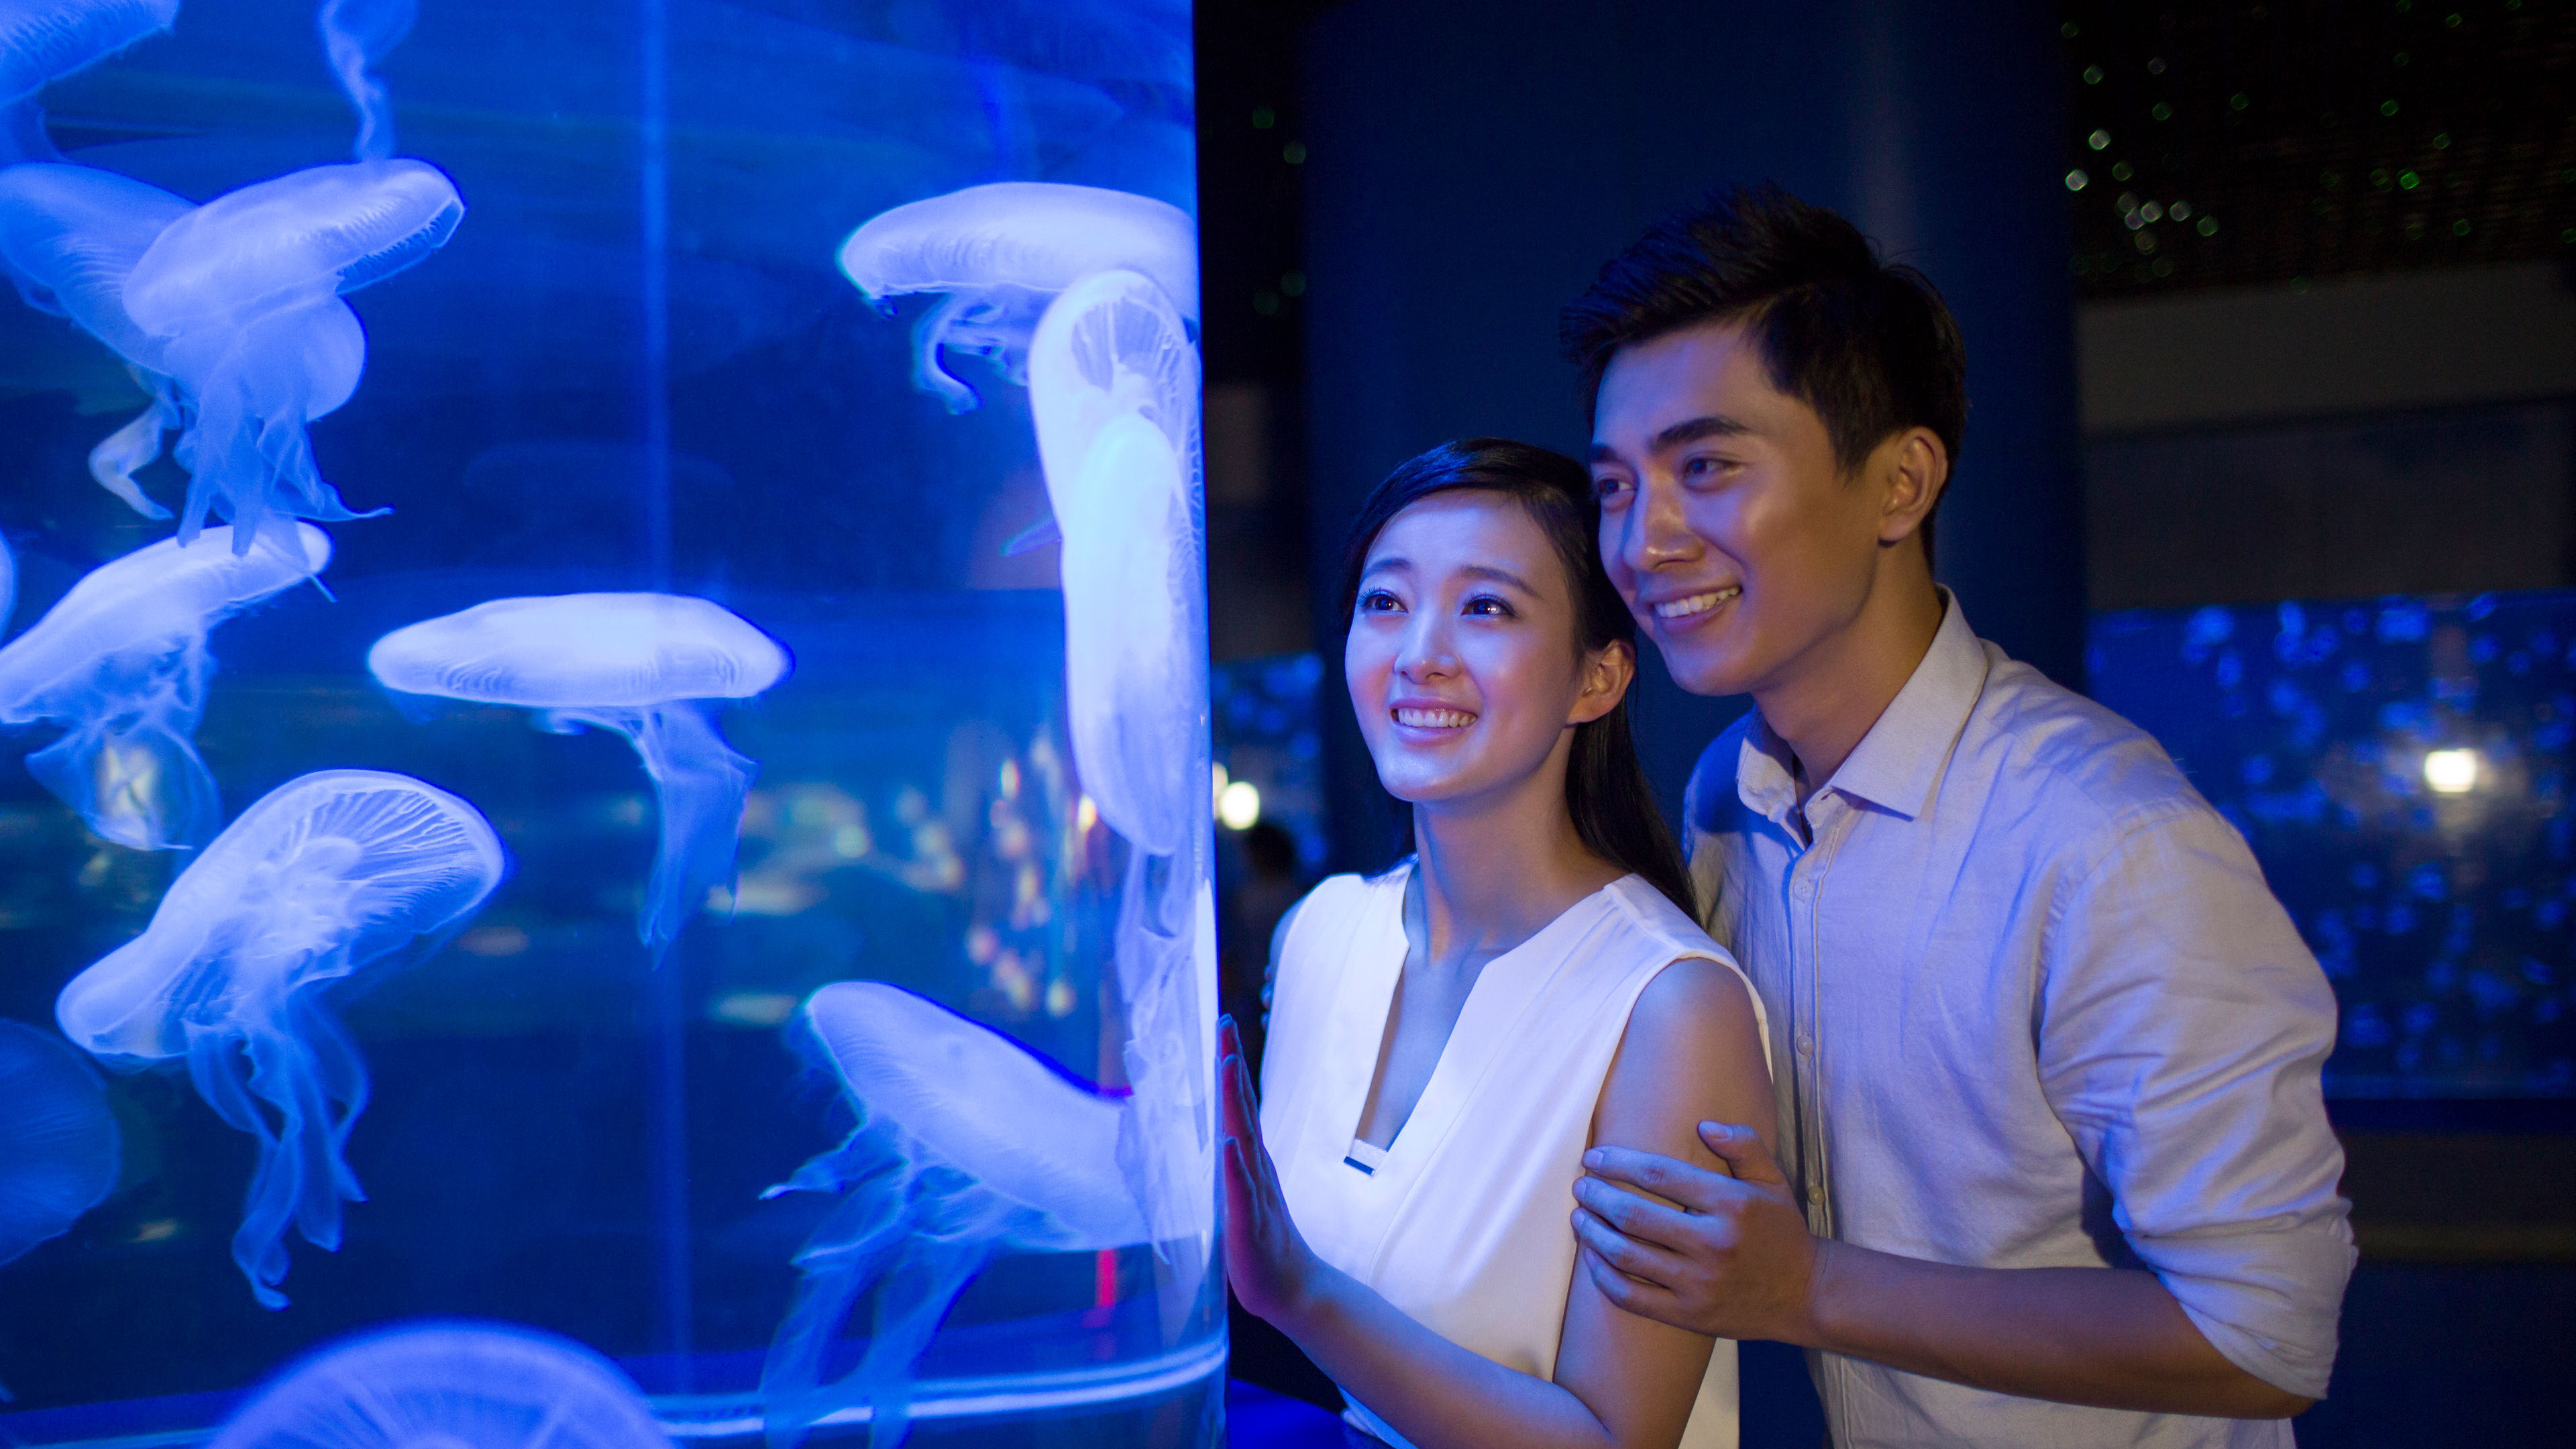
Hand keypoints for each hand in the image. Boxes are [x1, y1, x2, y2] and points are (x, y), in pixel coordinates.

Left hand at [1219, 1015, 1319, 1324]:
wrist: (1292, 1290)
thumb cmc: (1262, 1243)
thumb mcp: (1239, 1196)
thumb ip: (1232, 1166)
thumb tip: (1222, 1134)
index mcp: (1251, 1160)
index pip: (1238, 1104)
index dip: (1230, 1066)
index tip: (1224, 1025)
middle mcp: (1256, 1168)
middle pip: (1242, 1108)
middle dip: (1232, 1065)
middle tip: (1226, 1024)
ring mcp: (1255, 1193)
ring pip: (1244, 1139)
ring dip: (1236, 1102)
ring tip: (1228, 1065)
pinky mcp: (1249, 1224)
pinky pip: (1242, 1191)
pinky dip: (1236, 1166)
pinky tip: (1230, 1143)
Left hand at [1570, 1121, 1825, 1343]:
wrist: (1806, 1295)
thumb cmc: (1782, 1232)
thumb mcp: (1773, 1181)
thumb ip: (1744, 1145)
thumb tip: (1704, 1124)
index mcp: (1731, 1204)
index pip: (1658, 1174)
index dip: (1618, 1162)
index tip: (1594, 1158)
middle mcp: (1713, 1244)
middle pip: (1634, 1215)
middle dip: (1597, 1197)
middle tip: (1580, 1187)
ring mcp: (1699, 1284)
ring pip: (1626, 1256)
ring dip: (1593, 1234)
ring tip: (1579, 1218)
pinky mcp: (1689, 1315)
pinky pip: (1632, 1297)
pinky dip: (1604, 1277)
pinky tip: (1593, 1259)